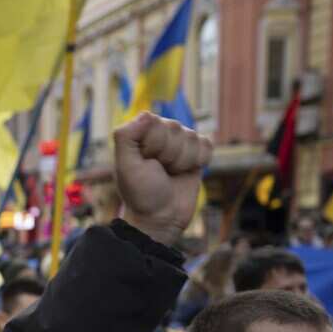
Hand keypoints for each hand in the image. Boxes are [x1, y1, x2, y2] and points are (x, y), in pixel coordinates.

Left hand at [113, 112, 213, 246]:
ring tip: (170, 174)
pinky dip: (198, 161)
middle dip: (167, 155)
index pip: (154, 121)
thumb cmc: (140, 193)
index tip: (144, 162)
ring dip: (182, 161)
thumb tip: (146, 114)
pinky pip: (207, 144)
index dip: (152, 144)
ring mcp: (180, 142)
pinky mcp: (197, 153)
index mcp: (140, 134)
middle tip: (158, 171)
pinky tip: (185, 173)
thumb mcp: (126, 166)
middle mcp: (160, 133)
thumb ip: (126, 137)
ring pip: (192, 137)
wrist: (162, 217)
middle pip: (175, 128)